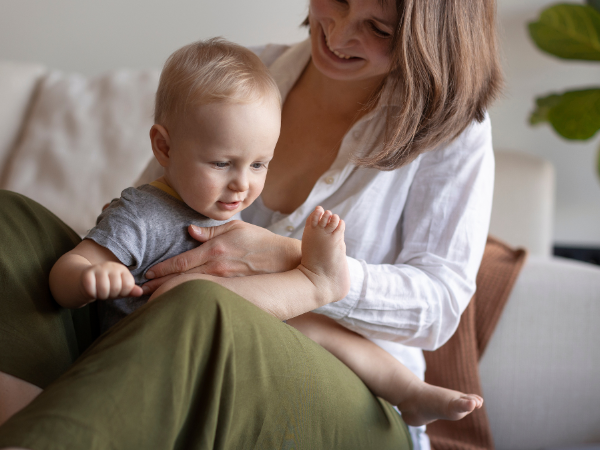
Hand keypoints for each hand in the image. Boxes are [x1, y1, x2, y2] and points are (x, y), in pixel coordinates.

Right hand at [81, 262, 142, 299]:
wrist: (84, 280)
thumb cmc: (105, 285)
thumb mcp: (119, 288)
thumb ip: (130, 290)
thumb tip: (140, 292)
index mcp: (122, 269)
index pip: (128, 286)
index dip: (123, 293)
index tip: (117, 291)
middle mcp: (111, 266)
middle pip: (116, 288)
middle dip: (111, 295)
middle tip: (106, 291)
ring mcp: (98, 268)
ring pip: (104, 290)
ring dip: (101, 295)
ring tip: (99, 291)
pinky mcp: (87, 273)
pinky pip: (92, 290)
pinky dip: (92, 294)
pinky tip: (91, 290)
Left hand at [141, 220, 301, 293]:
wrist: (287, 261)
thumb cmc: (262, 242)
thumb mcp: (237, 228)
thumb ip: (211, 231)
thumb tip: (189, 231)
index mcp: (215, 250)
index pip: (181, 262)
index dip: (161, 270)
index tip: (147, 274)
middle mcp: (217, 268)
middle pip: (181, 279)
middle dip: (158, 286)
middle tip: (140, 292)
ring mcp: (225, 283)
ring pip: (191, 290)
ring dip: (171, 295)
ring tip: (153, 301)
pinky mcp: (233, 293)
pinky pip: (207, 297)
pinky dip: (190, 300)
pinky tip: (180, 305)